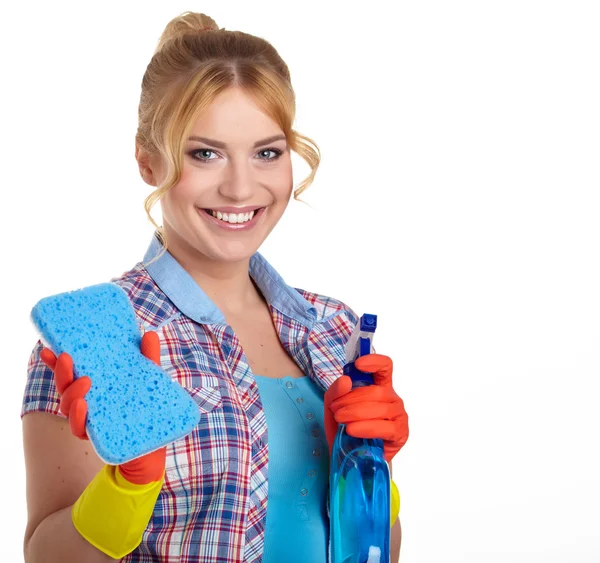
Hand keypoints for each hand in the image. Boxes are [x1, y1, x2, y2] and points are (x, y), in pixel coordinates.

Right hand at [40, 331, 165, 484]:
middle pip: (65, 388)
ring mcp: (91, 420)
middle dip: (62, 373)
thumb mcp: (149, 380)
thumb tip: (149, 333)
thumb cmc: (147, 409)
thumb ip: (147, 358)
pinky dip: (80, 417)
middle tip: (67, 358)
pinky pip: (81, 429)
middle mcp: (88, 404)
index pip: (70, 375)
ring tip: (84, 381)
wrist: (153, 448)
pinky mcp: (98, 436)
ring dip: (72, 393)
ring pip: (69, 407)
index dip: (56, 363)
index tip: (47, 349)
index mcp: (95, 388)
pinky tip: (84, 406)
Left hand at [324, 353, 408, 463]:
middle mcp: (391, 398)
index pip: (384, 367)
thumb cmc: (345, 430)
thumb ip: (335, 392)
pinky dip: (366, 427)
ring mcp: (398, 415)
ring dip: (355, 413)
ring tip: (341, 420)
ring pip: (379, 407)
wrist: (350, 459)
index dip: (374, 361)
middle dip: (351, 399)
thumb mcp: (333, 408)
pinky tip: (352, 430)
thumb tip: (345, 380)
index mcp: (379, 386)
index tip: (358, 365)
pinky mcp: (400, 434)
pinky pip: (385, 427)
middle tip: (336, 410)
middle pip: (376, 390)